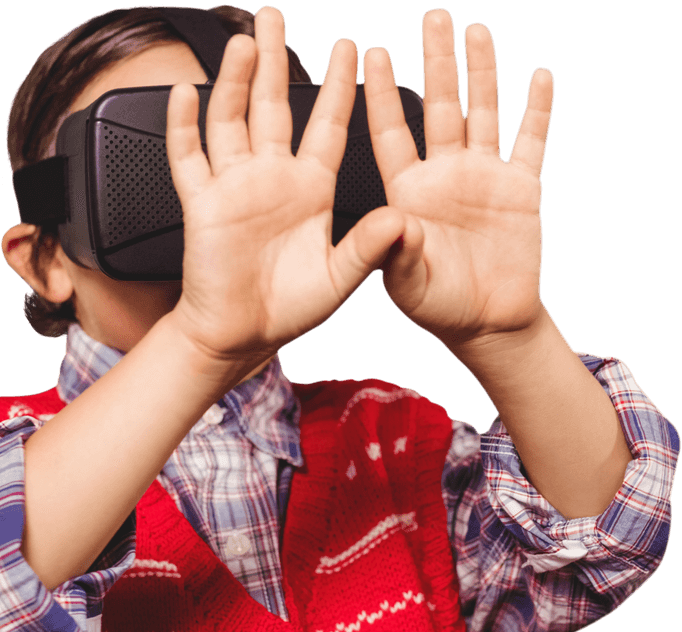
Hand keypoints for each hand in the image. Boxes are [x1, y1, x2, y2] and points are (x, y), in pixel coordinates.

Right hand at [165, 6, 404, 381]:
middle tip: (273, 17)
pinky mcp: (202, 205)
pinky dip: (182, 126)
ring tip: (244, 44)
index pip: (328, 127)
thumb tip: (401, 221)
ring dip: (235, 82)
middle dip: (275, 61)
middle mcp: (272, 180)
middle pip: (274, 107)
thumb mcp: (340, 280)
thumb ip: (369, 249)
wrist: (240, 336)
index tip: (351, 47)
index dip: (339, 88)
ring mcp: (235, 188)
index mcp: (311, 190)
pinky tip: (184, 94)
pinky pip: (189, 158)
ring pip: (231, 121)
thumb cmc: (290, 310)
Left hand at [363, 8, 553, 353]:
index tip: (372, 54)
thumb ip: (396, 253)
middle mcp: (443, 176)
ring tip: (476, 31)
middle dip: (435, 63)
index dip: (383, 96)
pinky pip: (531, 142)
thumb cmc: (437, 307)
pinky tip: (538, 76)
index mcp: (408, 193)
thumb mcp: (407, 286)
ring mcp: (482, 178)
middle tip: (431, 18)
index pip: (391, 134)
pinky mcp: (520, 189)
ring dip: (481, 73)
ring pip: (482, 113)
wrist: (486, 323)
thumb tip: (397, 223)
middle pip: (439, 108)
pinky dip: (537, 111)